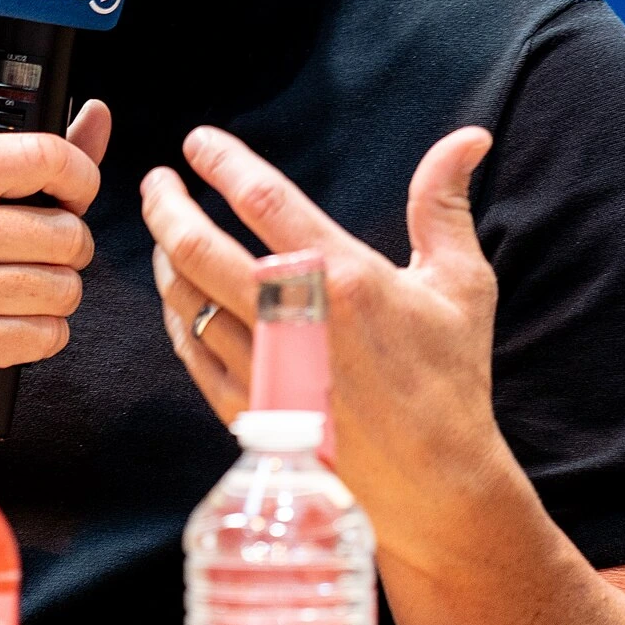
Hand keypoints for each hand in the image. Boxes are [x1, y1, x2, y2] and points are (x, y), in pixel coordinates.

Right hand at [0, 100, 109, 443]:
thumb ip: (31, 158)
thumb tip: (98, 115)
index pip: (45, 156)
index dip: (80, 180)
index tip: (72, 197)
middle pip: (65, 232)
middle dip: (70, 251)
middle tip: (40, 255)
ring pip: (62, 289)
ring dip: (57, 297)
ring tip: (21, 291)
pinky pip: (45, 335)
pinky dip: (41, 334)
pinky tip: (9, 324)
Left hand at [142, 123, 511, 571]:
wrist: (438, 488)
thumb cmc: (451, 379)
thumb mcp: (461, 283)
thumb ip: (443, 203)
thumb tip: (468, 136)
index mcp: (343, 279)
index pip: (263, 201)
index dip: (223, 163)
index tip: (198, 142)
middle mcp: (295, 321)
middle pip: (199, 248)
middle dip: (166, 206)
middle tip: (156, 181)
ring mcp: (265, 369)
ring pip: (187, 298)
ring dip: (165, 256)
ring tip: (164, 231)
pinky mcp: (248, 410)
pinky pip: (190, 350)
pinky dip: (176, 313)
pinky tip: (178, 294)